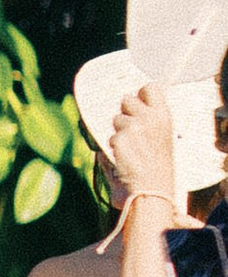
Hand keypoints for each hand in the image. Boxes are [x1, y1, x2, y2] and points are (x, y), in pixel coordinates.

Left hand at [109, 80, 179, 206]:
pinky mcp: (119, 139)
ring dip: (119, 131)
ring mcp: (133, 127)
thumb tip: (131, 108)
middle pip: (126, 100)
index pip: (149, 88)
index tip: (138, 100)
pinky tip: (125, 157)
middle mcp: (149, 118)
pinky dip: (114, 146)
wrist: (152, 189)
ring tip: (131, 148)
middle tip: (132, 129)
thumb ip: (152, 120)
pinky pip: (110, 137)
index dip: (141, 93)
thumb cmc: (159, 166)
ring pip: (116, 119)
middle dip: (126, 112)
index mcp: (164, 116)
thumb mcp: (164, 138)